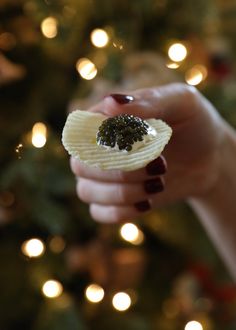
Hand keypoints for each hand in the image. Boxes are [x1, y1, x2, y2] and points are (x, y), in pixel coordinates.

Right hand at [71, 83, 224, 222]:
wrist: (208, 158)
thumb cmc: (192, 123)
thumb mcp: (180, 102)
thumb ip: (147, 102)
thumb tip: (110, 103)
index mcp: (103, 118)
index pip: (82, 131)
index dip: (108, 141)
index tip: (146, 140)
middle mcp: (94, 147)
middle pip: (81, 165)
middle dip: (121, 170)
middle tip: (159, 165)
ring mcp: (101, 176)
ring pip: (86, 191)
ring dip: (124, 192)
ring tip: (158, 183)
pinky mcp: (112, 200)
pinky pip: (98, 213)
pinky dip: (121, 212)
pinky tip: (148, 202)